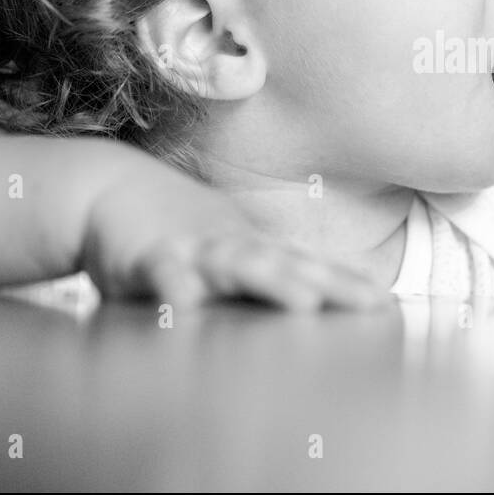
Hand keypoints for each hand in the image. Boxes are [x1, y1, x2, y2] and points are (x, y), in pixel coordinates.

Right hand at [81, 163, 389, 309]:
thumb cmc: (173, 226)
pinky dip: (174, 289)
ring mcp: (193, 248)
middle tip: (372, 305)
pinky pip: (163, 275)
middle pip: (290, 265)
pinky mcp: (147, 257)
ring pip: (238, 265)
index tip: (387, 302)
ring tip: (304, 303)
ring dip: (271, 282)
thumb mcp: (224, 249)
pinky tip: (187, 307)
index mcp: (252, 247)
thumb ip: (263, 271)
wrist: (106, 187)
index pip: (309, 265)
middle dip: (332, 285)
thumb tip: (311, 294)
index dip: (348, 282)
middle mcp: (232, 246)